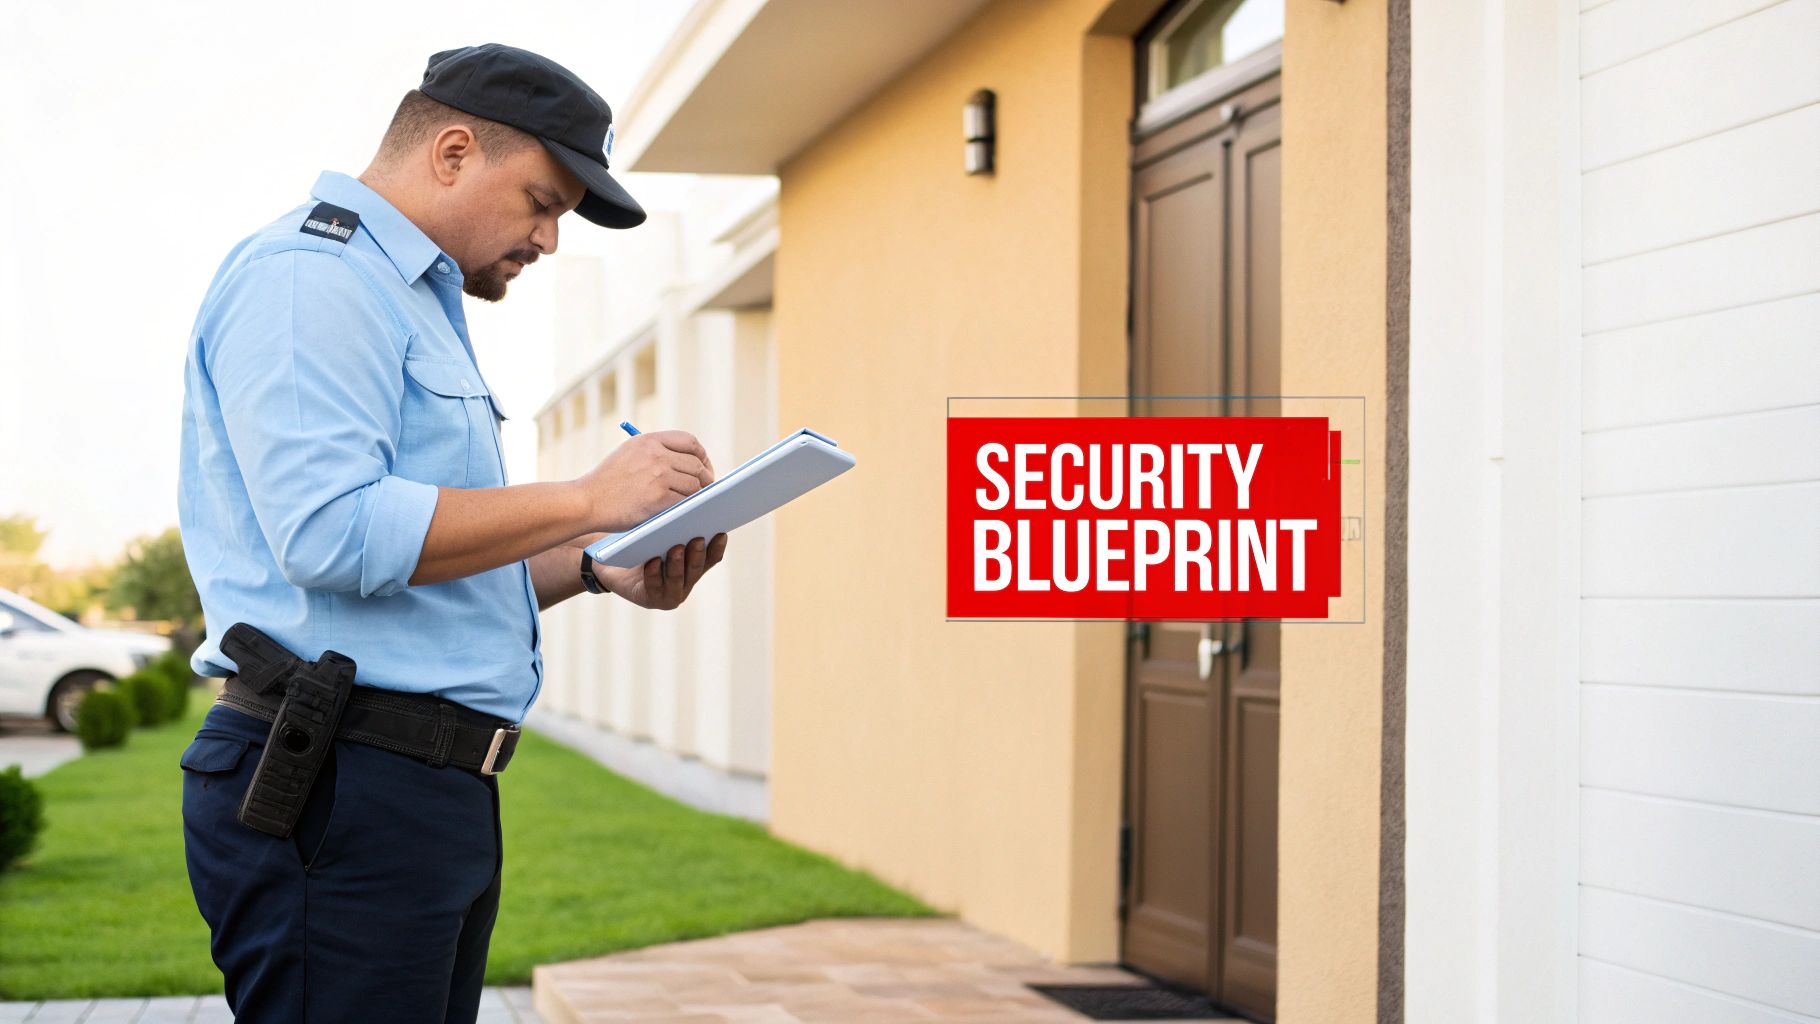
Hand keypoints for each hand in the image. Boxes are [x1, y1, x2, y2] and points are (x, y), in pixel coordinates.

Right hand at [573, 430, 714, 532]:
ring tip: (696, 502)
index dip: (701, 455)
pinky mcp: (659, 497)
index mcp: (649, 441)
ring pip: (695, 484)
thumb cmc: (606, 483)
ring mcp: (658, 475)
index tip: (703, 466)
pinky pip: (686, 501)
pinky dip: (689, 508)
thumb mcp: (628, 454)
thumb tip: (686, 461)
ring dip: (698, 495)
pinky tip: (687, 512)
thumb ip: (654, 452)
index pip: (689, 441)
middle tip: (706, 489)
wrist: (586, 501)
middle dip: (705, 477)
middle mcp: (656, 454)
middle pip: (696, 463)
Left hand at [600, 534, 728, 609]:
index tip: (720, 531)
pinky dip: (654, 574)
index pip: (711, 557)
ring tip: (676, 549)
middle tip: (697, 538)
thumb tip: (694, 501)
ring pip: (678, 579)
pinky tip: (653, 562)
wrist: (608, 562)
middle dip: (698, 554)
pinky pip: (654, 587)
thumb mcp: (660, 533)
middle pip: (696, 568)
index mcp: (693, 565)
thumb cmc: (638, 543)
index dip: (717, 547)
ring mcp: (669, 593)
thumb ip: (677, 527)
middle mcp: (685, 581)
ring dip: (678, 564)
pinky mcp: (649, 599)